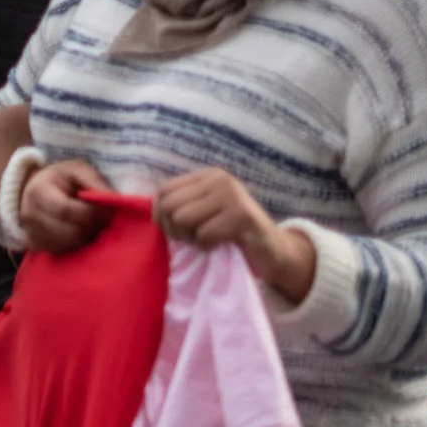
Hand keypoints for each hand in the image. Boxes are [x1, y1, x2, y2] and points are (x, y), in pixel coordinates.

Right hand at [20, 158, 110, 253]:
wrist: (31, 189)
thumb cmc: (60, 177)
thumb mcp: (77, 169)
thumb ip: (95, 181)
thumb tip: (114, 200)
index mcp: (39, 192)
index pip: (67, 210)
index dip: (92, 213)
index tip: (105, 210)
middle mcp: (30, 215)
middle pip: (71, 232)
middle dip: (92, 227)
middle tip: (99, 218)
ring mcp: (31, 232)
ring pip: (70, 244)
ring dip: (86, 236)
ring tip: (88, 223)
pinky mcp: (35, 245)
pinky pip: (63, 250)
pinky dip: (75, 243)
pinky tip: (76, 230)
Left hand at [152, 168, 316, 302]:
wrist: (273, 251)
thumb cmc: (233, 234)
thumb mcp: (206, 212)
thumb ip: (183, 205)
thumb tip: (153, 210)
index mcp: (207, 176)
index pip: (163, 191)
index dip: (160, 215)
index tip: (174, 231)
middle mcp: (219, 180)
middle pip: (169, 206)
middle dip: (174, 230)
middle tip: (192, 238)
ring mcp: (231, 195)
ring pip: (183, 219)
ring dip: (191, 238)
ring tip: (208, 239)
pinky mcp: (241, 216)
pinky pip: (204, 234)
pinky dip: (208, 246)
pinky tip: (222, 244)